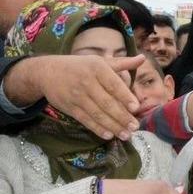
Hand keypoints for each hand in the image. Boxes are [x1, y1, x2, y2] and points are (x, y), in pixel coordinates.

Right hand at [6, 55, 144, 139]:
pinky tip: (109, 135)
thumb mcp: (100, 61)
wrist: (48, 71)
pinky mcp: (69, 107)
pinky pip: (85, 120)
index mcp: (97, 68)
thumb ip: (122, 63)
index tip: (136, 107)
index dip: (124, 97)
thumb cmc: (81, 66)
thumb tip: (143, 58)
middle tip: (135, 126)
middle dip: (122, 116)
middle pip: (107, 102)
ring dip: (112, 126)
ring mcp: (77, 96)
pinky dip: (97, 128)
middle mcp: (87, 82)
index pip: (113, 84)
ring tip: (126, 135)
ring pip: (97, 114)